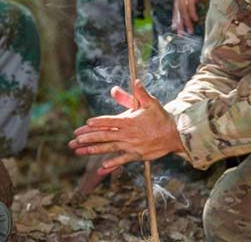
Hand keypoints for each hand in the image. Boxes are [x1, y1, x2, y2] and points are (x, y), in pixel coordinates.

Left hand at [68, 80, 183, 175]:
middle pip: (105, 136)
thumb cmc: (160, 117)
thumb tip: (136, 81)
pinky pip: (122, 160)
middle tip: (74, 140)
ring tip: (79, 151)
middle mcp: (129, 134)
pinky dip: (112, 164)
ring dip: (93, 150)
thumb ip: (140, 94)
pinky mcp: (137, 155)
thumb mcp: (150, 103)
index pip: (111, 121)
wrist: (175, 134)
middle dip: (88, 138)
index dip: (99, 122)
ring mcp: (132, 146)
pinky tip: (101, 168)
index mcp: (130, 121)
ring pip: (109, 148)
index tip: (86, 123)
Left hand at [173, 0, 210, 34]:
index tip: (176, 28)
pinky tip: (195, 19)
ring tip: (190, 30)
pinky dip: (192, 12)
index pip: (176, 5)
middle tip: (181, 34)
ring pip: (183, 7)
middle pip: (177, 8)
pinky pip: (190, 2)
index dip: (176, 17)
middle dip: (179, 22)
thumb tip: (193, 3)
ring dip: (186, 20)